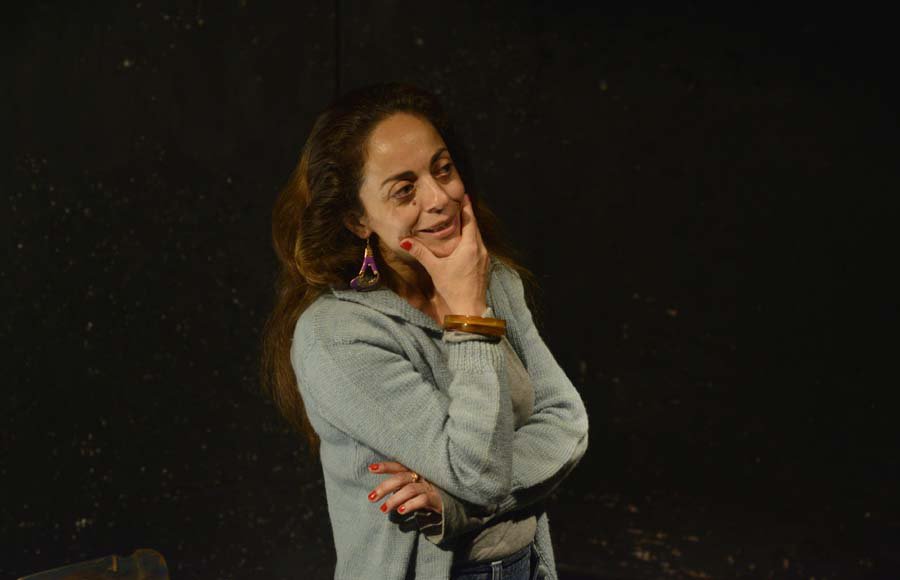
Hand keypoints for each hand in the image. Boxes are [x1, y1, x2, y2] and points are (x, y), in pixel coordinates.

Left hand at [367, 461, 442, 514]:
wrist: (453, 506)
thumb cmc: (428, 496)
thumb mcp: (414, 489)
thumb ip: (400, 488)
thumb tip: (378, 494)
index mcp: (416, 472)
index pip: (399, 466)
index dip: (386, 466)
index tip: (370, 468)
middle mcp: (422, 477)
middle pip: (401, 478)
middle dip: (384, 487)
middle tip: (371, 498)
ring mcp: (430, 487)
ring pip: (409, 490)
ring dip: (394, 499)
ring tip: (383, 509)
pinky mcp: (437, 499)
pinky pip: (422, 500)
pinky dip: (410, 505)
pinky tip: (401, 511)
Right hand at [399, 194, 488, 315]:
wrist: (469, 310)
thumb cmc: (453, 288)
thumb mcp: (435, 269)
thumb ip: (421, 253)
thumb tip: (405, 241)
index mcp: (470, 246)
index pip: (470, 220)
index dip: (466, 207)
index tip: (464, 195)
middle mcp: (481, 250)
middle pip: (475, 227)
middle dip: (467, 216)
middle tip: (459, 205)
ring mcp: (484, 259)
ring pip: (478, 238)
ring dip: (470, 229)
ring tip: (460, 221)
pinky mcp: (484, 267)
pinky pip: (479, 247)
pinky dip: (472, 240)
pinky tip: (464, 243)